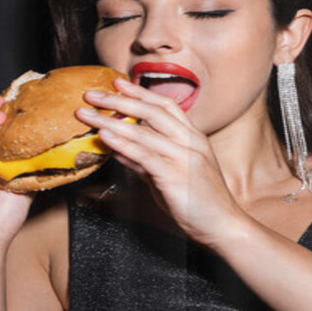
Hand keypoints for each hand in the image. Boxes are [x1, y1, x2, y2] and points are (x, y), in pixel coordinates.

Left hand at [76, 78, 244, 247]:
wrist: (223, 226)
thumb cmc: (200, 204)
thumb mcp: (170, 176)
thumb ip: (146, 161)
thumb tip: (119, 150)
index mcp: (194, 138)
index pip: (167, 106)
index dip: (141, 93)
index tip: (118, 84)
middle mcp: (191, 142)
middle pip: (153, 111)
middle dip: (120, 99)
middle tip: (93, 94)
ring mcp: (185, 157)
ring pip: (145, 131)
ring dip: (111, 119)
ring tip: (88, 114)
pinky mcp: (177, 175)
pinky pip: (145, 155)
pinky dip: (122, 143)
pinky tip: (105, 136)